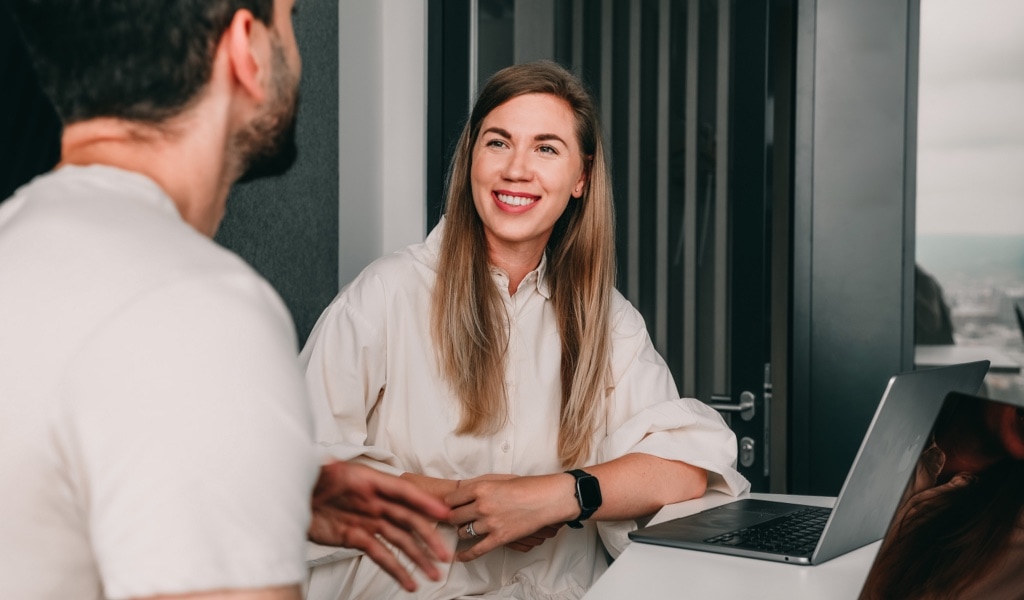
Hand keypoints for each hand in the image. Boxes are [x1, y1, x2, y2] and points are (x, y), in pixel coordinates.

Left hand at [308, 461, 452, 591]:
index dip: (423, 501)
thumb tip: (332, 465)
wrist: (286, 499)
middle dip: (428, 538)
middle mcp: (372, 502)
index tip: (441, 512)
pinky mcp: (356, 538)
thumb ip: (327, 471)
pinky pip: (381, 555)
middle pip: (408, 520)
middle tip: (443, 554)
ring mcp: (367, 521)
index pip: (401, 491)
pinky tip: (409, 581)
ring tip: (432, 574)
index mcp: (366, 481)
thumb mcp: (315, 472)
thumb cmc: (304, 480)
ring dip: (418, 558)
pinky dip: (396, 569)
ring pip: (400, 541)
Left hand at [444, 474, 576, 561]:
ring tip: (467, 530)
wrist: (547, 498)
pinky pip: (476, 550)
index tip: (448, 506)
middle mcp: (482, 506)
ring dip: (463, 532)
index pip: (451, 499)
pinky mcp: (500, 538)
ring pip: (463, 532)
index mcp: (480, 488)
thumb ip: (478, 485)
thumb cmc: (527, 486)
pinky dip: (465, 555)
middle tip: (456, 518)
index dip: (448, 503)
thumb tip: (460, 490)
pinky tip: (459, 556)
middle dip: (453, 518)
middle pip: (453, 517)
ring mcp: (490, 523)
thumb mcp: (499, 478)